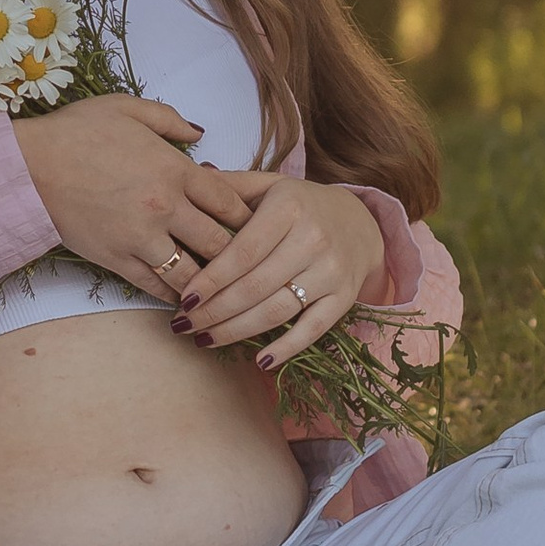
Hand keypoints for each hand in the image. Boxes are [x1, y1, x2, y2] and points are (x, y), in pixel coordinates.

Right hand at [11, 98, 258, 302]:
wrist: (29, 165)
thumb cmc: (76, 131)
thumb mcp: (126, 108)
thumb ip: (169, 119)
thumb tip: (200, 132)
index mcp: (174, 168)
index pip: (229, 201)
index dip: (246, 216)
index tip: (253, 225)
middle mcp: (165, 206)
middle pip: (219, 242)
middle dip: (236, 254)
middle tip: (246, 264)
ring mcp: (141, 237)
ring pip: (193, 273)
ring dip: (209, 282)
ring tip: (220, 289)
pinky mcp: (116, 259)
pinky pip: (156, 285)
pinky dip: (174, 294)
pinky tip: (184, 298)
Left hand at [168, 177, 387, 365]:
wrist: (361, 222)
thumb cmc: (301, 205)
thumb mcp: (269, 186)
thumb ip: (230, 187)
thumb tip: (188, 183)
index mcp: (289, 208)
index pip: (243, 252)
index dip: (211, 279)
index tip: (183, 298)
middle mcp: (313, 239)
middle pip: (255, 286)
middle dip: (215, 311)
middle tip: (184, 324)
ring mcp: (331, 271)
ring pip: (278, 310)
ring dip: (237, 331)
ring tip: (205, 339)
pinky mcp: (345, 297)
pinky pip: (313, 329)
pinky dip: (287, 349)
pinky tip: (261, 362)